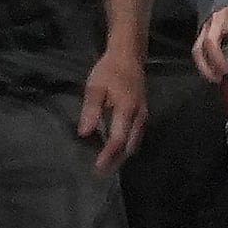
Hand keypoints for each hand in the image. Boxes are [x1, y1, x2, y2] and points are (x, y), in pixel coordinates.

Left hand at [78, 45, 148, 171]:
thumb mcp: (95, 87)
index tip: (98, 167)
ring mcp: (143, 116)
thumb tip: (84, 133)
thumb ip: (90, 110)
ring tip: (107, 163)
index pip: (118, 139)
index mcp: (127, 110)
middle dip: (116, 160)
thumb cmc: (110, 70)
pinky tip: (115, 148)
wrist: (129, 56)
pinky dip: (126, 144)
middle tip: (101, 171)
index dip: (108, 155)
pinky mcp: (142, 114)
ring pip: (135, 142)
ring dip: (122, 154)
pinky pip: (136, 135)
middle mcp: (139, 117)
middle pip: (129, 146)